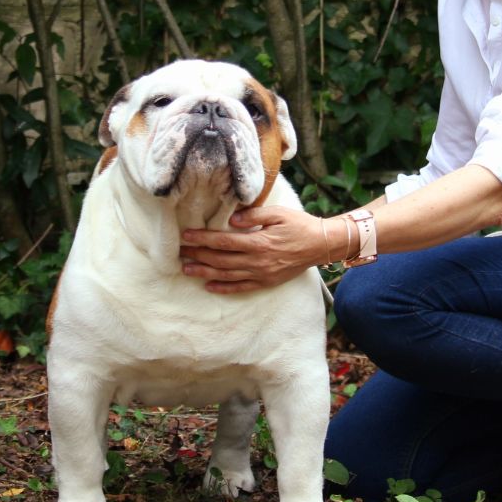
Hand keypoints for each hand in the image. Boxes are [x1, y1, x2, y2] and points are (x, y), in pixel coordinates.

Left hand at [180, 205, 326, 293]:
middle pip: (221, 260)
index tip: (187, 236)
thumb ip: (255, 215)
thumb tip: (232, 220)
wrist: (320, 245)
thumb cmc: (300, 225)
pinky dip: (224, 288)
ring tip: (187, 270)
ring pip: (227, 275)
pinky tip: (209, 286)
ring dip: (205, 273)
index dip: (203, 239)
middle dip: (198, 256)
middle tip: (180, 253)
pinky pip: (241, 288)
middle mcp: (258, 261)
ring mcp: (261, 274)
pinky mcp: (266, 282)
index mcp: (259, 242)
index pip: (224, 242)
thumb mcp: (279, 213)